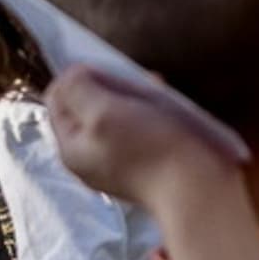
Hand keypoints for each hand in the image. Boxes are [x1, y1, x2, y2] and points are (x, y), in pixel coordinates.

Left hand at [46, 66, 240, 210]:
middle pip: (87, 105)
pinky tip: (167, 108)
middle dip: (110, 87)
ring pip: (116, 113)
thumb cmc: (151, 148)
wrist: (201, 186)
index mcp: (71, 149)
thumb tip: (70, 74)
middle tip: (135, 82)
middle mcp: (90, 158)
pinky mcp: (145, 162)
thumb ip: (78, 90)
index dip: (77, 77)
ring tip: (155, 92)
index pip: (57, 99)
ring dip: (133, 96)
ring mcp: (118, 162)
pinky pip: (139, 127)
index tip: (106, 73)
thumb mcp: (103, 112)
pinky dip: (149, 111)